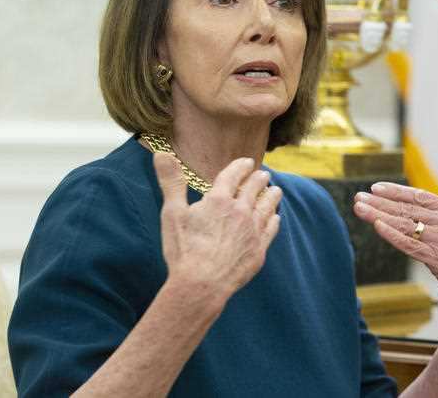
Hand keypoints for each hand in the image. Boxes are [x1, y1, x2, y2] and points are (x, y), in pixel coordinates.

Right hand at [153, 153, 281, 302]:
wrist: (202, 284)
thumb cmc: (184, 249)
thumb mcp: (172, 213)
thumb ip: (171, 181)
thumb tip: (162, 153)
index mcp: (219, 200)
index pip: (233, 175)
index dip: (241, 166)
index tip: (247, 161)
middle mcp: (240, 211)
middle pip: (254, 188)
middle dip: (259, 179)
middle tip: (263, 174)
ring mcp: (253, 230)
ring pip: (268, 206)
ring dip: (272, 196)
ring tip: (275, 190)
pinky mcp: (259, 250)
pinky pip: (271, 229)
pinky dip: (274, 219)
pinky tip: (275, 217)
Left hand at [353, 181, 437, 322]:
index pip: (420, 196)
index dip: (396, 191)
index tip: (375, 187)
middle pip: (407, 209)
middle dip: (380, 202)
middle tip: (359, 196)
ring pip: (404, 224)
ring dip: (378, 215)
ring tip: (359, 207)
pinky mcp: (437, 259)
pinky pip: (409, 244)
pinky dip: (392, 234)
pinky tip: (376, 226)